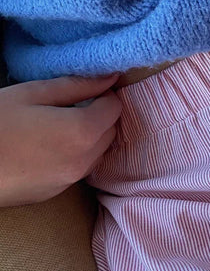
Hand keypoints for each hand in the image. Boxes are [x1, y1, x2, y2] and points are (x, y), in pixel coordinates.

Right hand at [0, 73, 122, 207]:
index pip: (115, 108)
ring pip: (97, 153)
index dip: (105, 93)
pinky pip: (77, 168)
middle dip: (100, 115)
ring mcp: (69, 181)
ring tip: (59, 123)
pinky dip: (74, 154)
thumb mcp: (33, 94)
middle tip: (75, 103)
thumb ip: (76, 86)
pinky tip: (47, 145)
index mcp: (82, 132)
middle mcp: (83, 160)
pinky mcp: (54, 192)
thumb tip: (111, 78)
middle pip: (111, 132)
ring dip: (90, 137)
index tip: (88, 88)